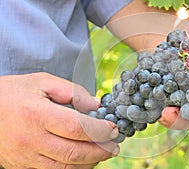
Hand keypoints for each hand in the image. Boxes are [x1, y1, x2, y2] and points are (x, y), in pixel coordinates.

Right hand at [0, 72, 118, 168]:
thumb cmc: (13, 93)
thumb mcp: (42, 82)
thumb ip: (71, 91)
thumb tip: (95, 104)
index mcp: (37, 114)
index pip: (76, 128)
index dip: (99, 130)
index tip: (113, 129)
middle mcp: (32, 139)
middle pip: (74, 153)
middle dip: (100, 150)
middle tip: (114, 145)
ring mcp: (27, 156)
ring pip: (65, 168)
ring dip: (90, 162)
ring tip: (104, 153)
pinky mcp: (24, 165)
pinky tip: (85, 160)